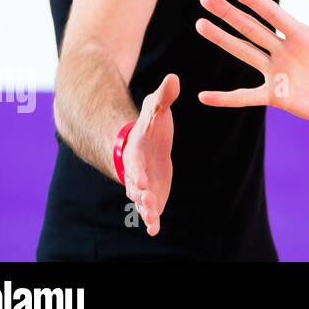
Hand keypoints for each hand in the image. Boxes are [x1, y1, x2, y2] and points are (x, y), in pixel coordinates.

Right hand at [121, 72, 177, 236]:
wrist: (144, 143)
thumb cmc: (150, 126)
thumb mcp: (157, 109)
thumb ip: (164, 97)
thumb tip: (173, 78)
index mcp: (135, 153)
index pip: (135, 165)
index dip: (137, 173)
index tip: (141, 181)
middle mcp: (136, 172)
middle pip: (135, 185)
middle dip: (140, 194)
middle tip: (146, 201)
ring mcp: (143, 185)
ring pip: (141, 200)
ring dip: (145, 209)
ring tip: (151, 220)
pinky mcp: (152, 194)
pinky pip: (150, 209)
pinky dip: (151, 219)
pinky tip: (154, 230)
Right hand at [195, 0, 308, 121]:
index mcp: (300, 34)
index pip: (271, 13)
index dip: (252, 0)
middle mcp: (283, 49)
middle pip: (250, 28)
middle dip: (228, 13)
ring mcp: (277, 71)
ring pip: (243, 52)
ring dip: (222, 40)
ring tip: (200, 24)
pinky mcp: (276, 95)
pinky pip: (245, 96)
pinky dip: (225, 98)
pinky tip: (203, 96)